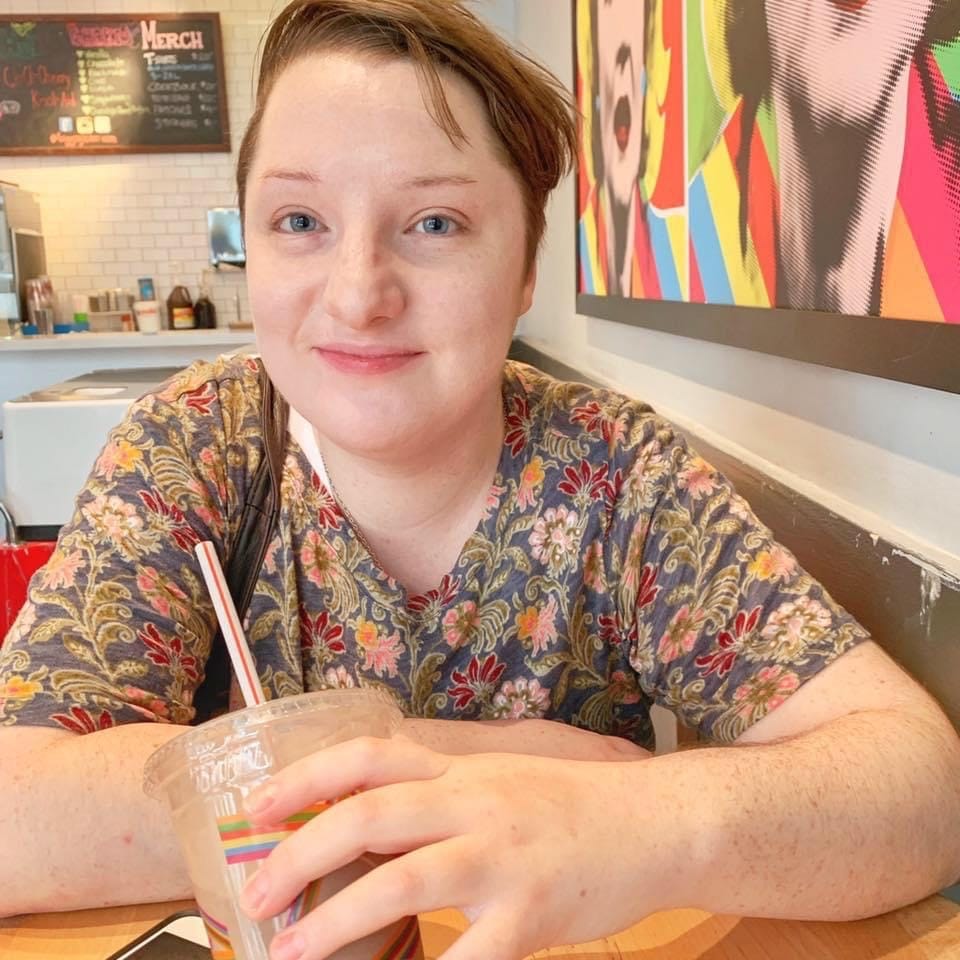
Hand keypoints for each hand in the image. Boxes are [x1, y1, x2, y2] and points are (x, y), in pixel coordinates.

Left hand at [238, 736, 661, 959]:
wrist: (656, 822)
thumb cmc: (573, 807)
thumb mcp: (501, 784)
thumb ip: (441, 798)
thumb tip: (369, 826)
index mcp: (462, 771)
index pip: (369, 756)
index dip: (306, 776)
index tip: (258, 805)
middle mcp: (474, 803)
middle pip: (369, 815)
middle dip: (300, 853)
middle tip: (253, 894)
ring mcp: (502, 857)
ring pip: (401, 881)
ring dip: (336, 921)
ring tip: (292, 952)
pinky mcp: (531, 912)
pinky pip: (468, 955)